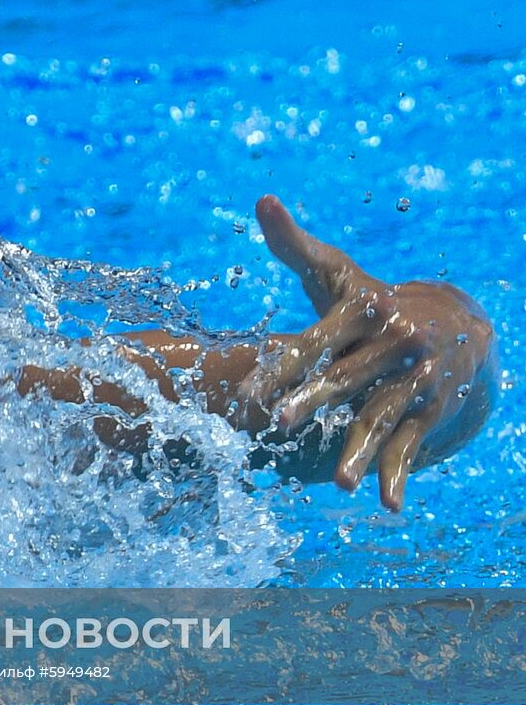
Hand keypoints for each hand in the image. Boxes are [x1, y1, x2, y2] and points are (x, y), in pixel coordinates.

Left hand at [239, 195, 497, 510]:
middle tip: (280, 423)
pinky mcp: (432, 407)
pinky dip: (398, 473)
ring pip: (379, 416)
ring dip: (359, 450)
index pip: (315, 339)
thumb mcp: (335, 274)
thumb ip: (292, 244)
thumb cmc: (370, 302)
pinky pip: (410, 442)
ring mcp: (417, 377)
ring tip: (339, 483)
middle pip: (346, 377)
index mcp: (363, 309)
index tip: (248, 393)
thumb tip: (261, 199)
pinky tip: (385, 505)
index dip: (282, 365)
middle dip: (314, 401)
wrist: (455, 321)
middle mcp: (394, 341)